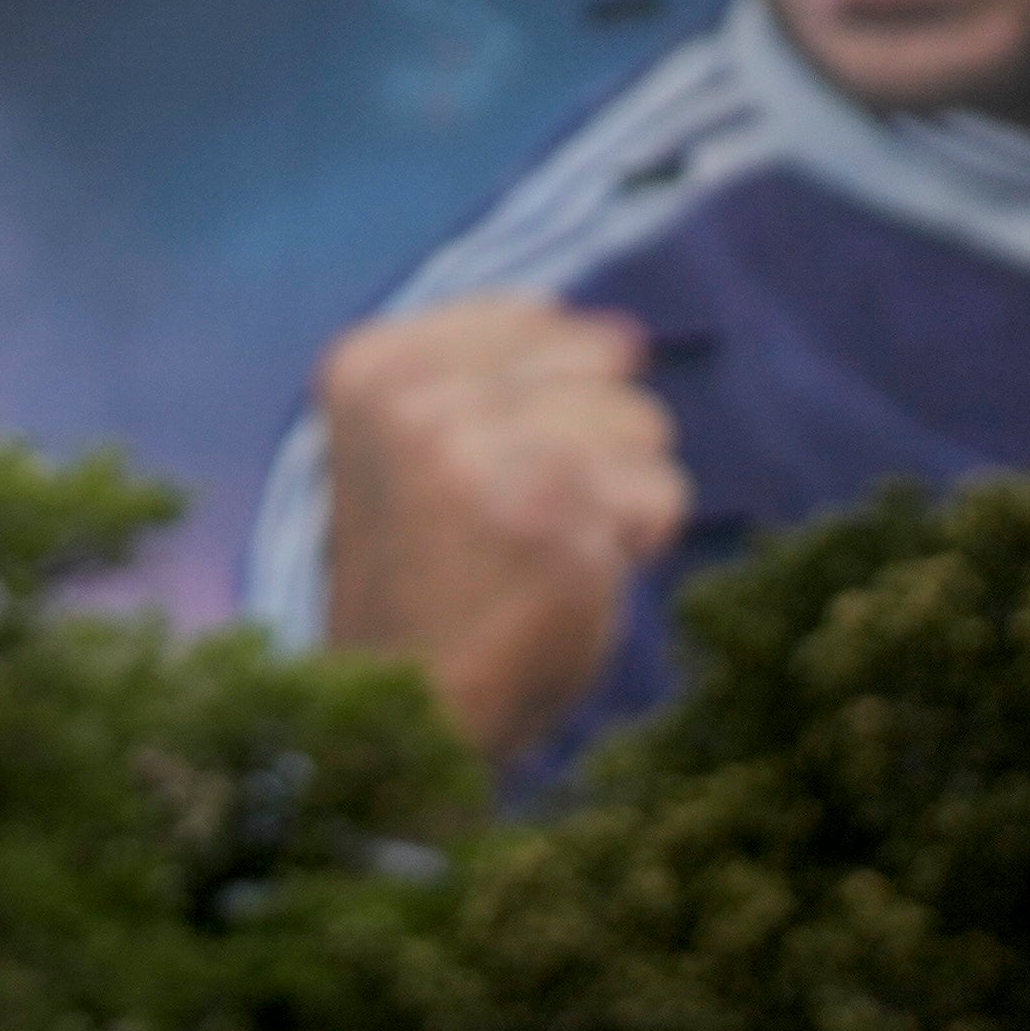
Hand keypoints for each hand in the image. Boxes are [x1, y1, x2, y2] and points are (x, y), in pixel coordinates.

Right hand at [317, 295, 686, 762]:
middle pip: (598, 361)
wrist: (406, 712)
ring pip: (642, 422)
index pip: (534, 317)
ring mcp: (479, 455)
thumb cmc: (430, 577)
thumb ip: (508, 370)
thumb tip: (631, 336)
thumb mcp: (424, 442)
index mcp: (369, 367)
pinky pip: (660, 493)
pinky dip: (632, 544)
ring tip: (536, 549)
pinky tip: (564, 579)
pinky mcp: (552, 516)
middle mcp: (414, 399)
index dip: (536, 401)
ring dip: (613, 495)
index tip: (469, 473)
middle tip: (508, 519)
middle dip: (585, 442)